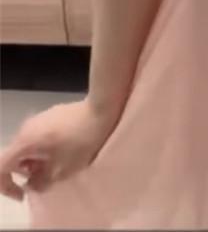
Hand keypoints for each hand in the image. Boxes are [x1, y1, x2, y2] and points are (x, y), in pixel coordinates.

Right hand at [0, 98, 118, 199]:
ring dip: (34, 162)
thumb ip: (42, 181)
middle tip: (43, 181)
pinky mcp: (49, 115)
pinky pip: (37, 137)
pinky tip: (61, 153)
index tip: (23, 195)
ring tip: (55, 168)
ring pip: (26, 147)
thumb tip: (32, 185)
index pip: (1, 167)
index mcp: (25, 141)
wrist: (102, 107)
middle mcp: (26, 128)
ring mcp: (38, 119)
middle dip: (24, 174)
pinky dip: (42, 150)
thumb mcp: (64, 169)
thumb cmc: (82, 139)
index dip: (7, 186)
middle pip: (14, 157)